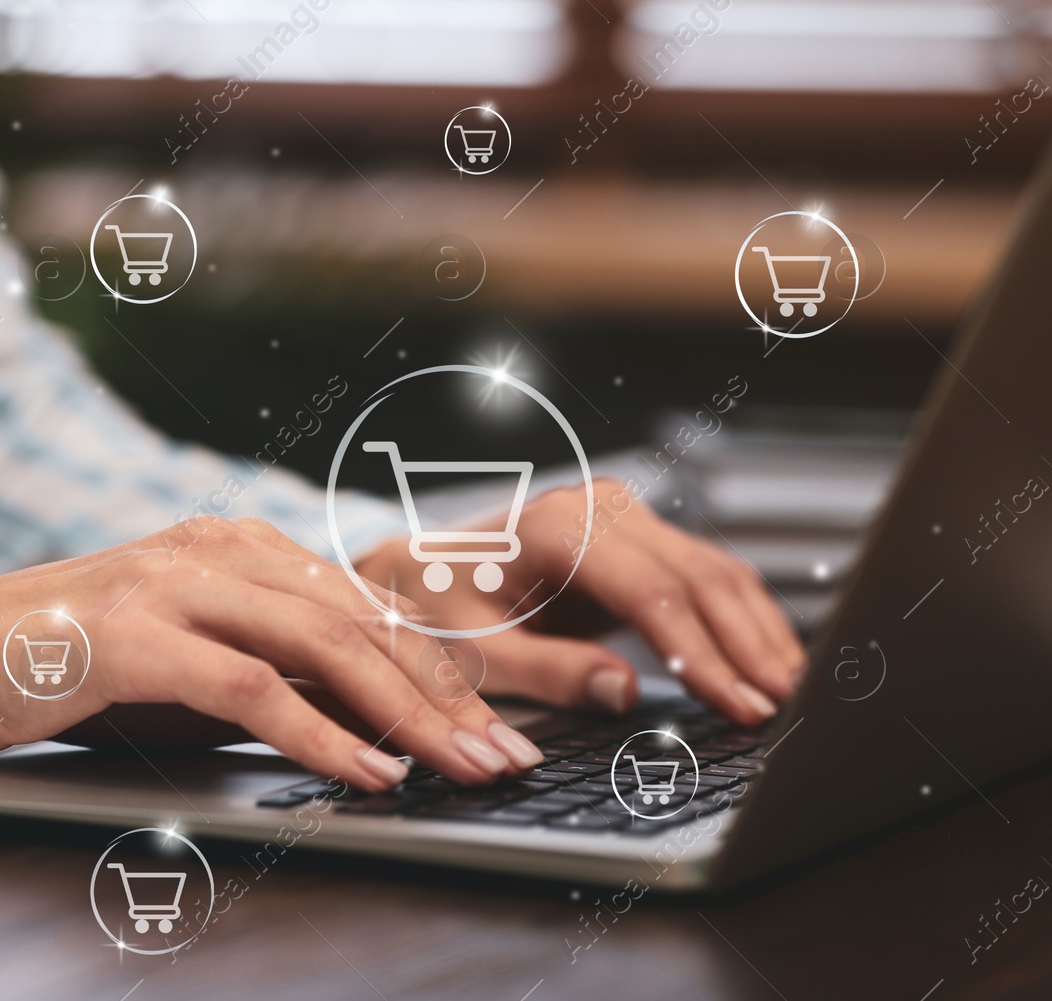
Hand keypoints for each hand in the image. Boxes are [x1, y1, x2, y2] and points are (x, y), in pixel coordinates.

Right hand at [0, 517, 545, 791]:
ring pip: (321, 645)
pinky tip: (366, 772)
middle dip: (450, 696)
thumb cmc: (68, 665)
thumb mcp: (187, 665)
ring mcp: (173, 583)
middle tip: (511, 756)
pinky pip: (246, 685)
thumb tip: (372, 723)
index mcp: (240, 546)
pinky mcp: (130, 633)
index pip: (369, 606)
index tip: (507, 725)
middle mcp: (217, 549)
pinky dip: (315, 732)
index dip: (448, 667)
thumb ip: (271, 675)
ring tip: (466, 768)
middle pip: (363, 623)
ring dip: (405, 714)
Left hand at [354, 479, 804, 725]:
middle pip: (698, 576)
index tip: (742, 706)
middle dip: (748, 646)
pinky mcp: (640, 537)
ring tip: (794, 694)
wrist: (422, 571)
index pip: (652, 592)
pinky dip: (742, 620)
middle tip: (787, 709)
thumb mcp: (476, 651)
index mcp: (554, 529)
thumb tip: (623, 692)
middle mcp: (596, 508)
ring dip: (759, 632)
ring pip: (715, 571)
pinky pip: (705, 577)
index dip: (704, 654)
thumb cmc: (438, 610)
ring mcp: (623, 515)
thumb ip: (546, 671)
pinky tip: (768, 663)